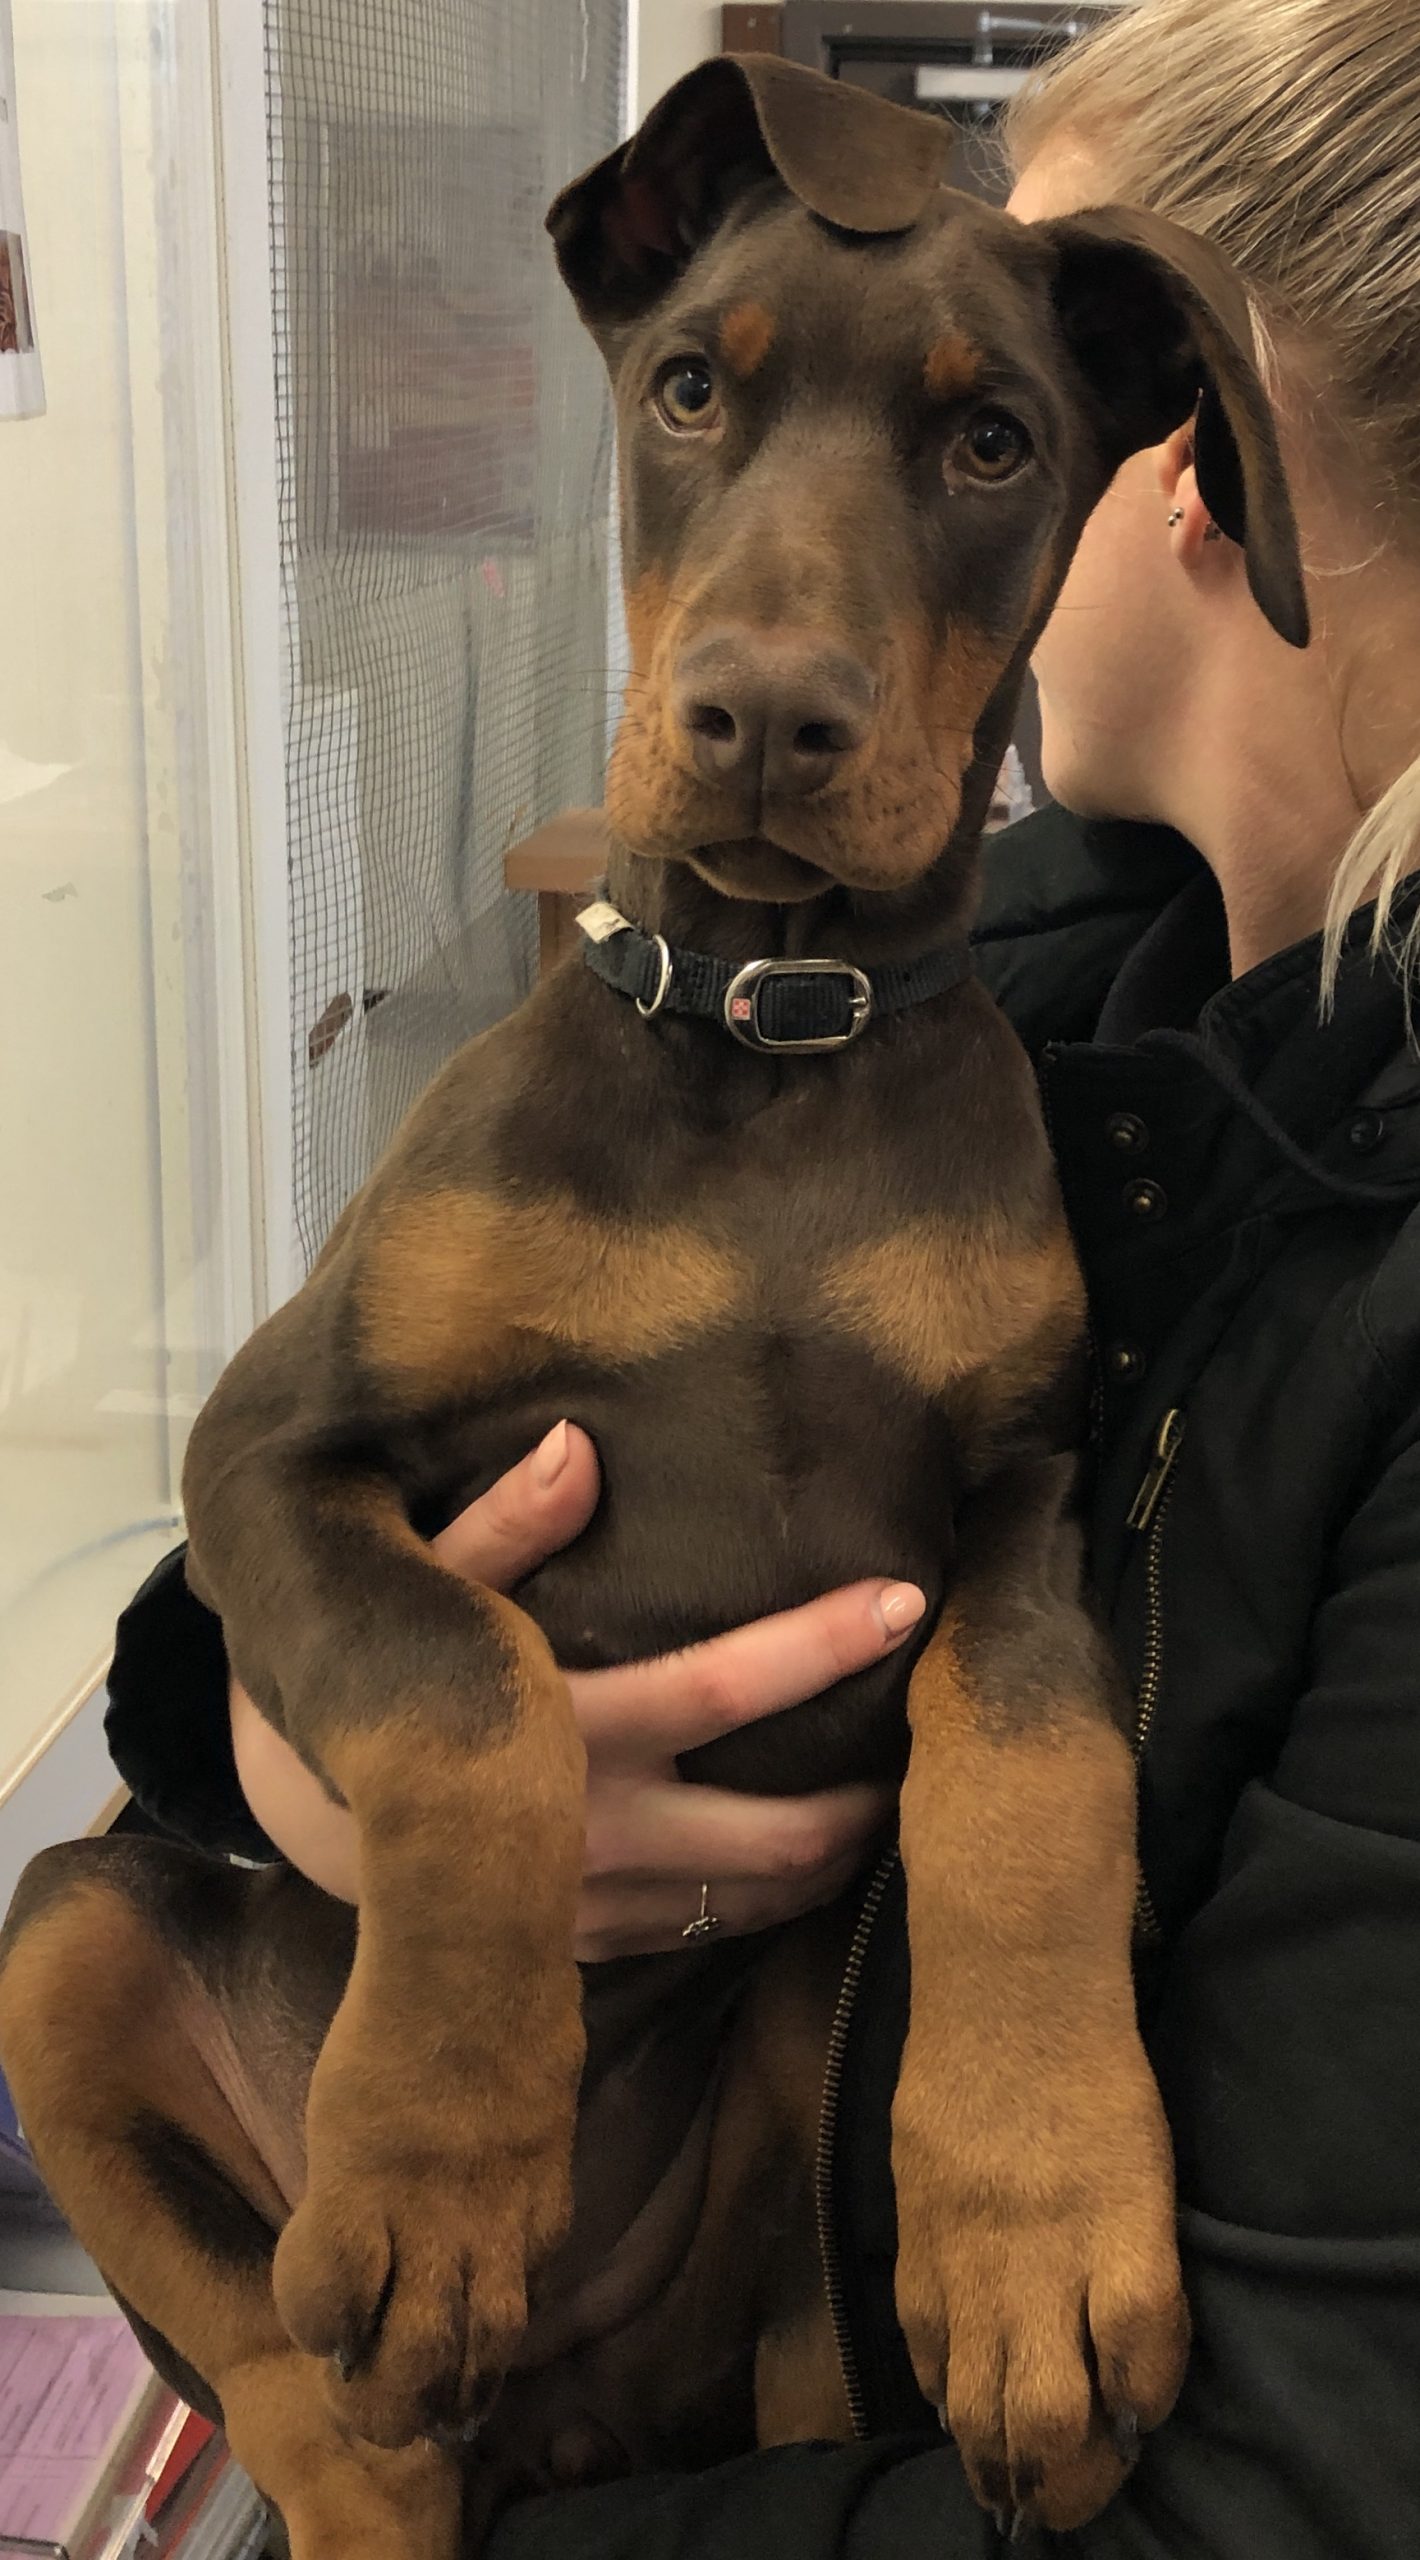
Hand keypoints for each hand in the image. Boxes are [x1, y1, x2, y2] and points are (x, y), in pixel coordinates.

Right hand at [229, 1422, 916, 1957]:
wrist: (302, 1809)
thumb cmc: (381, 1671)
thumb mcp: (422, 1585)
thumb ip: (503, 1525)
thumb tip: (577, 1446)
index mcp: (569, 1731)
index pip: (722, 1690)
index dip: (820, 1645)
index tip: (907, 1602)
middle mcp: (593, 1835)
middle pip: (776, 1837)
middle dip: (871, 1801)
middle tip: (943, 1746)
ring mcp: (592, 1908)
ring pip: (755, 1901)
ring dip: (835, 1857)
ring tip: (901, 1803)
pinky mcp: (585, 1950)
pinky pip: (707, 1934)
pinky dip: (773, 1898)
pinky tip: (814, 1856)